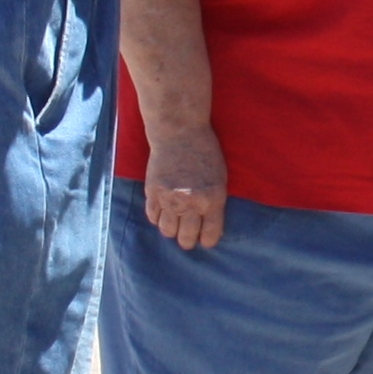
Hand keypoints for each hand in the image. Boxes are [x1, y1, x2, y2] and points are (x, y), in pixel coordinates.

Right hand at [141, 125, 226, 249]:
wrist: (180, 132)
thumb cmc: (205, 153)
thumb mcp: (220, 179)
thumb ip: (214, 203)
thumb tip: (208, 228)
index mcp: (212, 199)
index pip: (210, 235)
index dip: (207, 241)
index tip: (205, 239)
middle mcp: (191, 202)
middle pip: (186, 238)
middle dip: (188, 241)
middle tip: (188, 236)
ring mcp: (169, 198)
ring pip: (167, 230)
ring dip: (172, 230)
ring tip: (175, 223)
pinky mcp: (152, 192)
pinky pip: (152, 216)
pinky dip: (158, 217)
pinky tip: (163, 210)